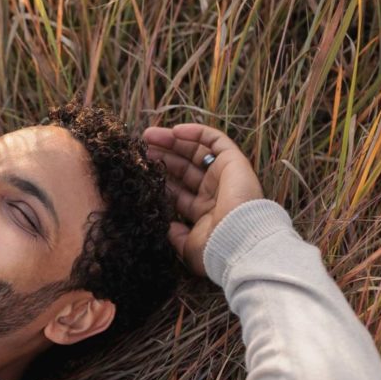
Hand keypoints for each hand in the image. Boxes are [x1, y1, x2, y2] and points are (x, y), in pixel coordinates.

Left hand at [142, 122, 264, 277]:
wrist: (242, 242)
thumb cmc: (216, 248)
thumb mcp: (188, 248)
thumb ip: (175, 236)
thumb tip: (166, 226)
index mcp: (205, 214)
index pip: (178, 192)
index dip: (160, 179)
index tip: (138, 170)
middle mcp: (215, 194)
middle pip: (184, 169)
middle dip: (162, 156)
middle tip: (141, 148)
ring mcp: (225, 177)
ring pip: (196, 152)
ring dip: (173, 142)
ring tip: (148, 135)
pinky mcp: (234, 162)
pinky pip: (216, 141)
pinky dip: (197, 132)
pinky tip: (175, 131)